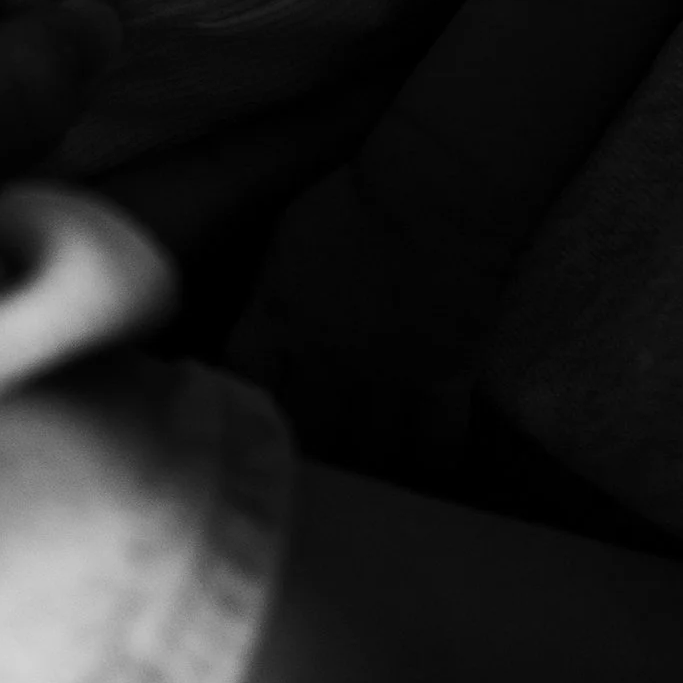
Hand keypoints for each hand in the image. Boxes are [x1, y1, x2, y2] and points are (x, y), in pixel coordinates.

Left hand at [225, 162, 514, 484]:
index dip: (238, 419)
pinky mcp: (444, 378)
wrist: (434, 189)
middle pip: (302, 439)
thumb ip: (270, 299)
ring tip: (357, 494)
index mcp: (278, 321)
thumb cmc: (355, 196)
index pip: (244, 393)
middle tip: (296, 484)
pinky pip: (436, 444)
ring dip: (359, 476)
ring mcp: (386, 378)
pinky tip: (421, 476)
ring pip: (366, 457)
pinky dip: (428, 464)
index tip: (240, 434)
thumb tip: (259, 332)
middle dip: (297, 465)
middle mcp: (325, 364)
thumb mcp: (288, 242)